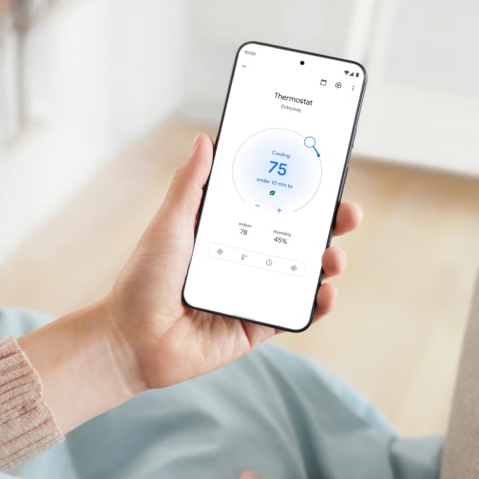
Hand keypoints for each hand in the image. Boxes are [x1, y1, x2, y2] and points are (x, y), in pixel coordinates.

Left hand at [21, 133, 361, 432]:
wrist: (131, 339)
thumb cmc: (144, 279)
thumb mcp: (169, 224)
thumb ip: (191, 185)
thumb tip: (205, 139)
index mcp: (224, 231)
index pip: (269, 205)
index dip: (297, 190)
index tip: (322, 171)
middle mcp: (243, 258)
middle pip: (295, 237)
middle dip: (326, 224)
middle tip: (347, 212)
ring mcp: (252, 291)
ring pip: (301, 274)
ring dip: (327, 262)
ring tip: (334, 257)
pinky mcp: (255, 325)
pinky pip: (293, 314)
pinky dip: (316, 305)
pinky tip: (325, 292)